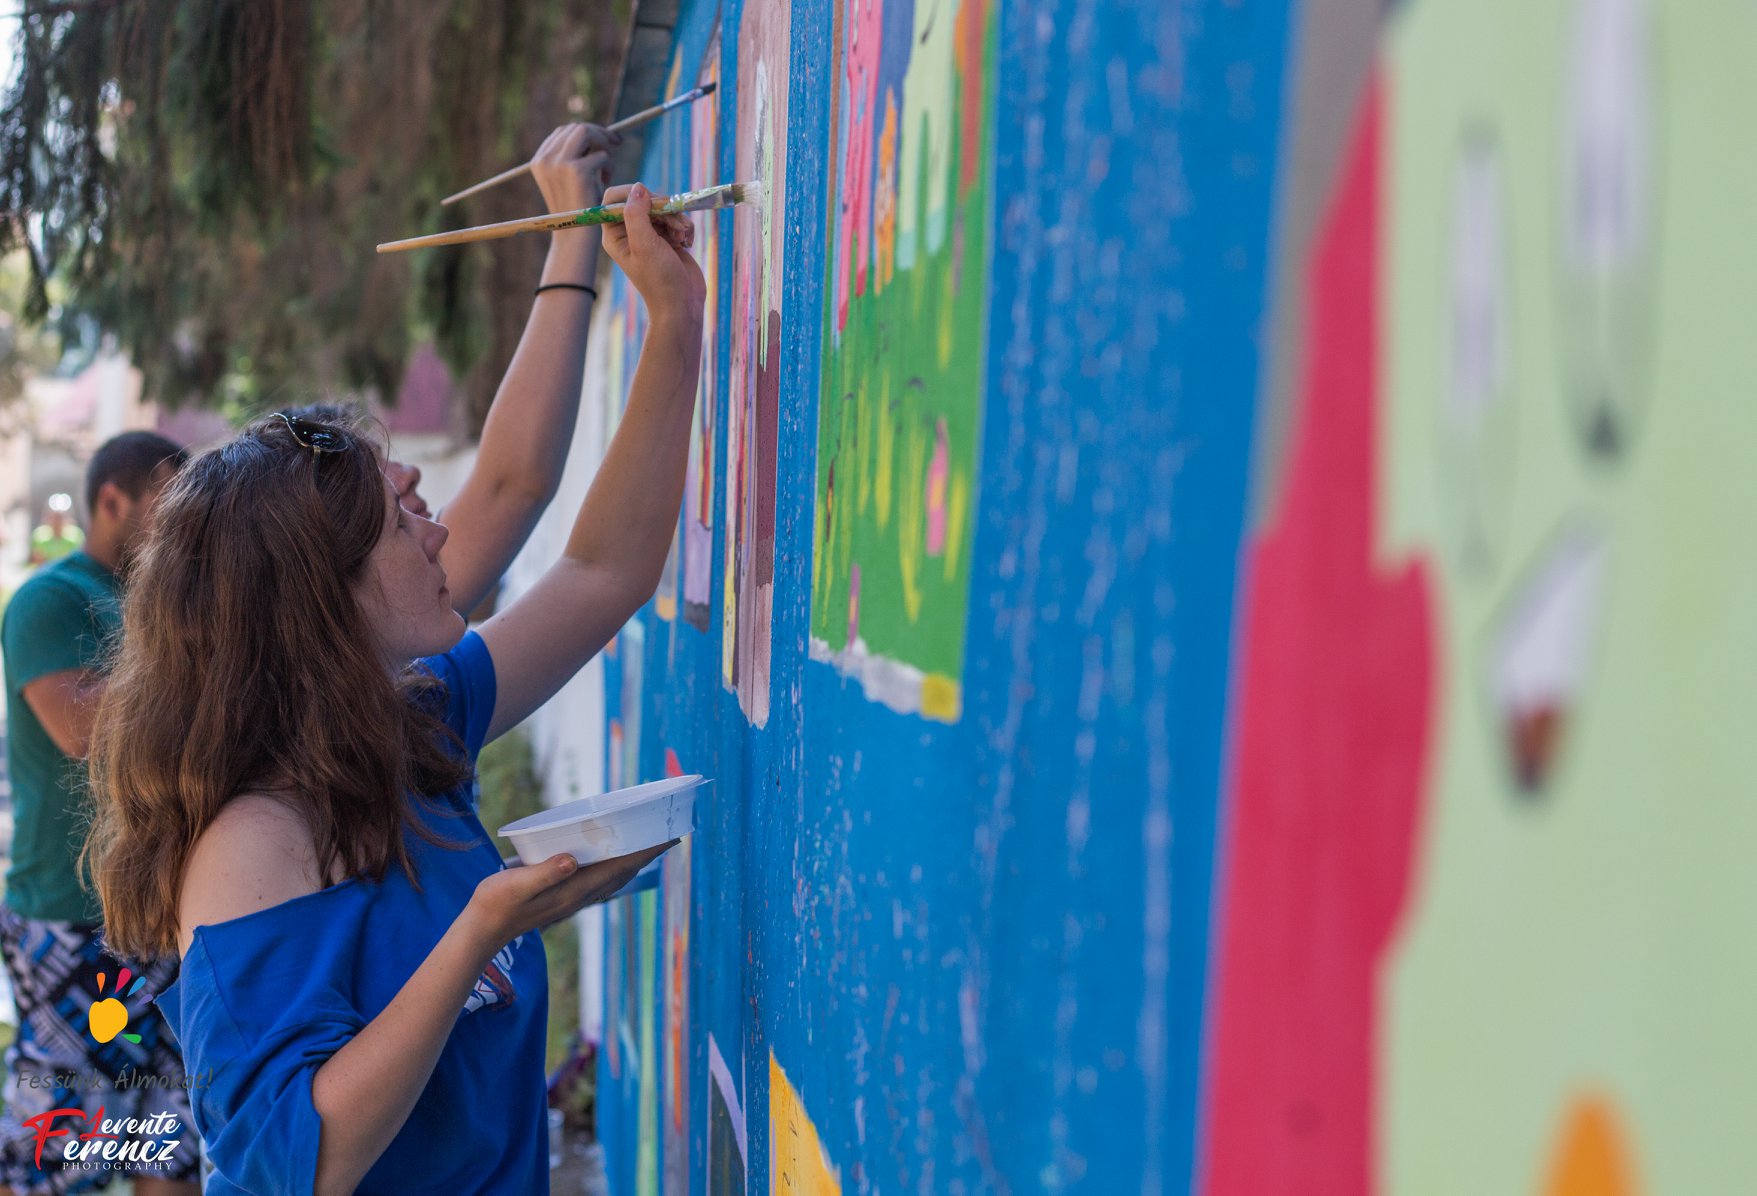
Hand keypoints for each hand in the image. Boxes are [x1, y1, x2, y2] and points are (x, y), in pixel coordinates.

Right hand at [462, 844, 673, 949]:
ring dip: (632, 860)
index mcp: (573, 890)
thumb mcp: (517, 884)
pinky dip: (612, 865)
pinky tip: (609, 857)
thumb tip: (572, 859)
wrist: (481, 930)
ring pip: (612, 876)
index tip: (668, 838)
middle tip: (669, 835)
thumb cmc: (495, 904)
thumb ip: (545, 872)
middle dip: (646, 854)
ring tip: (648, 844)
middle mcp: (578, 895)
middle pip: (622, 872)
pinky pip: (596, 878)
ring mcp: (570, 897)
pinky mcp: (560, 896)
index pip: (618, 867)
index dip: (645, 852)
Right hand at [530, 123, 620, 213]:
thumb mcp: (567, 180)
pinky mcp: (577, 170)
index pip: (563, 132)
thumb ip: (573, 157)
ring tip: (608, 166)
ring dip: (604, 145)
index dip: (586, 132)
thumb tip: (595, 134)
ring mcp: (559, 163)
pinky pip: (602, 155)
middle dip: (599, 134)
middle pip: (576, 128)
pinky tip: (606, 182)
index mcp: (539, 161)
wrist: (575, 237)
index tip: (604, 140)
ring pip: (587, 132)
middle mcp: (545, 159)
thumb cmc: (576, 210)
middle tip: (616, 144)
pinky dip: (609, 166)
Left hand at [601, 182, 706, 321]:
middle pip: (643, 199)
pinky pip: (677, 218)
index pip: (613, 199)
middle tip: (673, 224)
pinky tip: (687, 242)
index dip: (630, 194)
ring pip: (663, 207)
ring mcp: (651, 234)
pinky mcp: (669, 237)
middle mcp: (630, 232)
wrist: (683, 303)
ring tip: (682, 238)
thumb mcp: (644, 244)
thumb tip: (638, 187)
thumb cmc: (659, 279)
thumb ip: (637, 214)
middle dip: (662, 208)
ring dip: (677, 219)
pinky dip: (684, 226)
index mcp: (615, 234)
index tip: (649, 201)